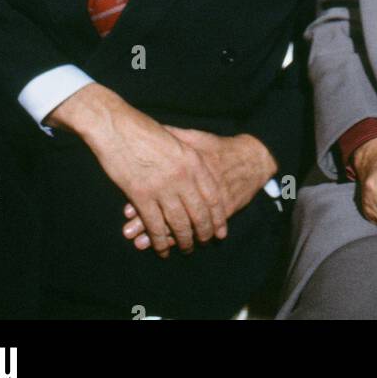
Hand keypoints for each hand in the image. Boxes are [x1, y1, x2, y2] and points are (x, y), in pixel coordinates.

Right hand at [47, 84, 228, 258]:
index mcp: (193, 160)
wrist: (116, 126)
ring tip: (186, 249)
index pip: (212, 196)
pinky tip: (162, 249)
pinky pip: (155, 226)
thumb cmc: (143, 129)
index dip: (217, 217)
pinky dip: (160, 241)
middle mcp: (182, 176)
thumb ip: (187, 157)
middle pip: (199, 214)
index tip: (220, 231)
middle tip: (204, 243)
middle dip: (204, 232)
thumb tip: (198, 173)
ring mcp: (162, 187)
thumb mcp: (175, 139)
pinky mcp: (141, 196)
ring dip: (183, 240)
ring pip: (179, 224)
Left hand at [122, 130, 276, 250]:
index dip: (144, 200)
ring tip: (143, 245)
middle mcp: (197, 186)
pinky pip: (198, 229)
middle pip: (168, 209)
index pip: (161, 187)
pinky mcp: (221, 211)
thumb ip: (174, 137)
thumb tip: (152, 130)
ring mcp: (209, 201)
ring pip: (182, 224)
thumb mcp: (196, 138)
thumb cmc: (219, 148)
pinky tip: (170, 246)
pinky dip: (183, 237)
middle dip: (147, 224)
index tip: (126, 212)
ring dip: (160, 235)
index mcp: (188, 168)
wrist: (250, 158)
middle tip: (130, 235)